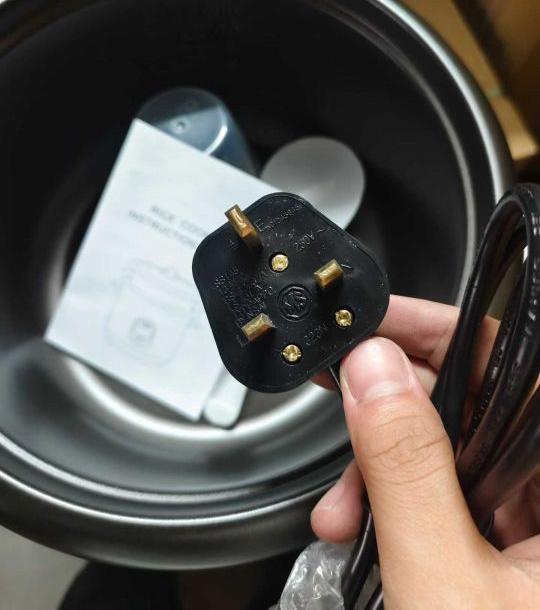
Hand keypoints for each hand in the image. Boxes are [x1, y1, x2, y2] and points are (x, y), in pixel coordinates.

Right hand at [311, 295, 539, 608]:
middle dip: (391, 409)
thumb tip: (375, 369)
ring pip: (450, 454)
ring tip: (340, 510)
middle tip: (340, 392)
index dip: (438, 331)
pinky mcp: (504, 555)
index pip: (508, 366)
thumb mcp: (443, 582)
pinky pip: (445, 499)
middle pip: (472, 406)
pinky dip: (395, 507)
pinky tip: (360, 530)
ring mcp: (530, 527)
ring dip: (381, 469)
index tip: (371, 323)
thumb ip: (407, 468)